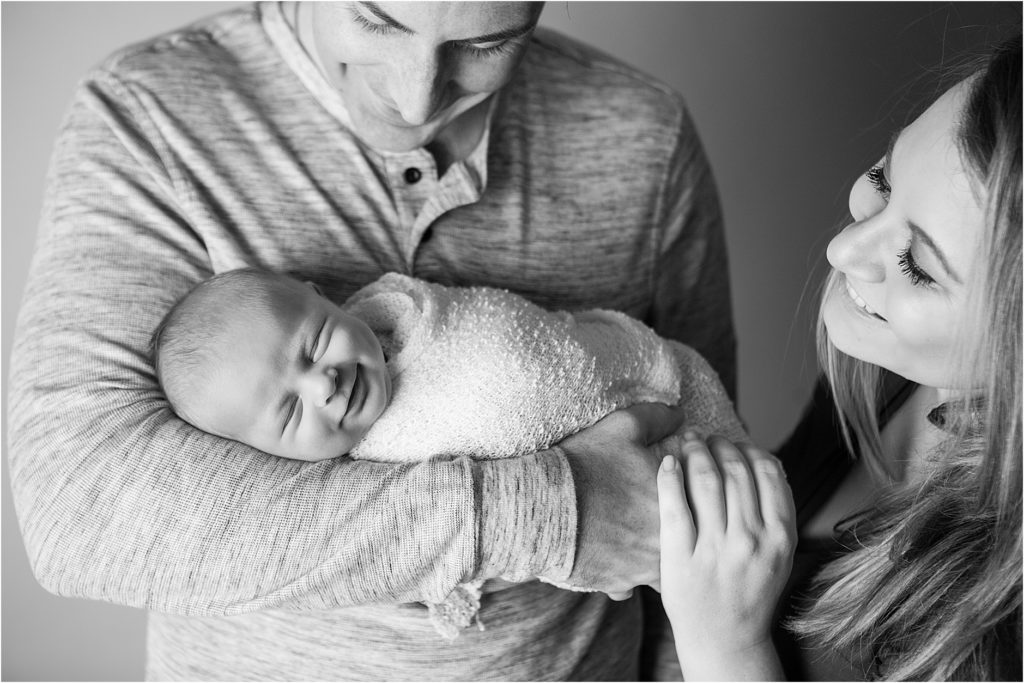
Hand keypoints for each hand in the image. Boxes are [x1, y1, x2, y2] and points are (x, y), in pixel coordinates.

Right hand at [555, 403, 686, 598]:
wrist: (541, 507)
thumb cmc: (583, 464)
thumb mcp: (621, 427)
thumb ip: (657, 418)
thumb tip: (680, 415)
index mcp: (675, 502)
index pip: (704, 501)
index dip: (694, 492)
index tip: (683, 486)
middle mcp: (667, 539)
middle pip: (692, 540)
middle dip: (686, 530)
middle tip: (666, 517)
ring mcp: (645, 566)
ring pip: (668, 570)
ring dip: (660, 558)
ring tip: (643, 542)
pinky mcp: (619, 583)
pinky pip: (633, 587)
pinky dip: (628, 575)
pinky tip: (619, 560)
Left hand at [658, 434, 795, 680]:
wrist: (724, 641)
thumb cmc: (749, 593)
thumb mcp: (779, 554)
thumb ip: (776, 512)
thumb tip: (768, 462)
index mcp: (779, 537)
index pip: (768, 473)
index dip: (748, 449)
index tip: (734, 442)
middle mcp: (751, 541)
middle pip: (735, 471)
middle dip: (719, 445)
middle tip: (705, 436)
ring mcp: (716, 550)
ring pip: (706, 482)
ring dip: (695, 452)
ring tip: (687, 442)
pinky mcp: (682, 559)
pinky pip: (674, 506)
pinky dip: (670, 477)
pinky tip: (667, 463)